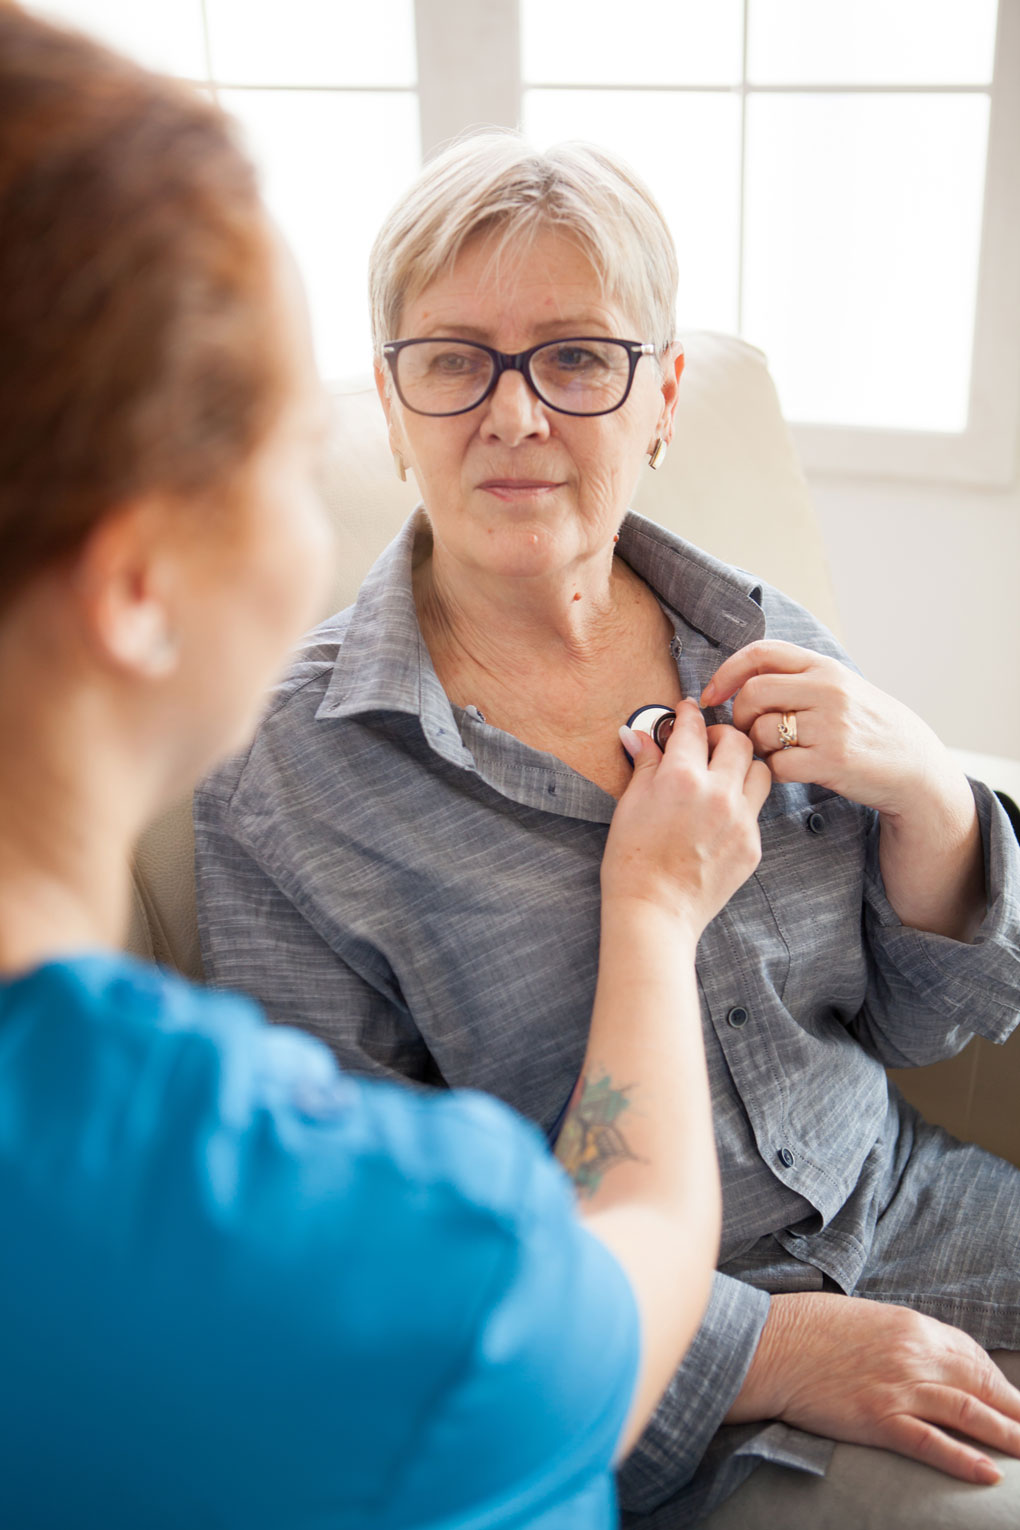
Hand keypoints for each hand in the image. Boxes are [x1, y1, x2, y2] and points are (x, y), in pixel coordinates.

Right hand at [603, 699, 771, 938]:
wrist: (655, 911)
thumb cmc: (632, 860)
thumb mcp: (630, 804)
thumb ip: (644, 764)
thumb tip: (639, 735)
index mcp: (682, 777)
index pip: (694, 727)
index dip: (689, 713)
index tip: (687, 710)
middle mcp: (718, 792)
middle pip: (737, 740)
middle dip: (721, 733)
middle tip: (706, 742)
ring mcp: (741, 820)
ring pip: (759, 770)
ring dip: (743, 765)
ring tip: (723, 775)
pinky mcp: (753, 844)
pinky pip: (756, 810)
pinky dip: (741, 803)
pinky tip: (721, 814)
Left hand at [701, 640, 953, 818]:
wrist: (913, 766)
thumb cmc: (869, 729)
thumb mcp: (841, 689)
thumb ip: (798, 680)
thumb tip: (740, 682)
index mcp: (825, 667)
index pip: (762, 653)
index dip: (726, 672)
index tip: (711, 695)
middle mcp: (828, 689)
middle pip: (753, 692)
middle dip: (739, 716)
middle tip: (747, 732)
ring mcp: (831, 724)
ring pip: (762, 730)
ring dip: (757, 747)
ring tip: (774, 752)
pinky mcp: (832, 760)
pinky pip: (778, 765)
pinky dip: (774, 770)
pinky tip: (790, 769)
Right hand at [726, 1291, 1019, 1484]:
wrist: (769, 1346)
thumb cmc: (810, 1328)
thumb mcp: (866, 1320)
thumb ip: (902, 1338)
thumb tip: (927, 1359)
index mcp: (912, 1325)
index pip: (972, 1356)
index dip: (998, 1383)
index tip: (1012, 1401)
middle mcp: (914, 1354)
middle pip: (981, 1386)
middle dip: (1015, 1411)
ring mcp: (899, 1387)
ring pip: (969, 1414)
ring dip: (1008, 1436)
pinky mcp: (880, 1419)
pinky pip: (932, 1443)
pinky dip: (964, 1459)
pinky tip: (989, 1474)